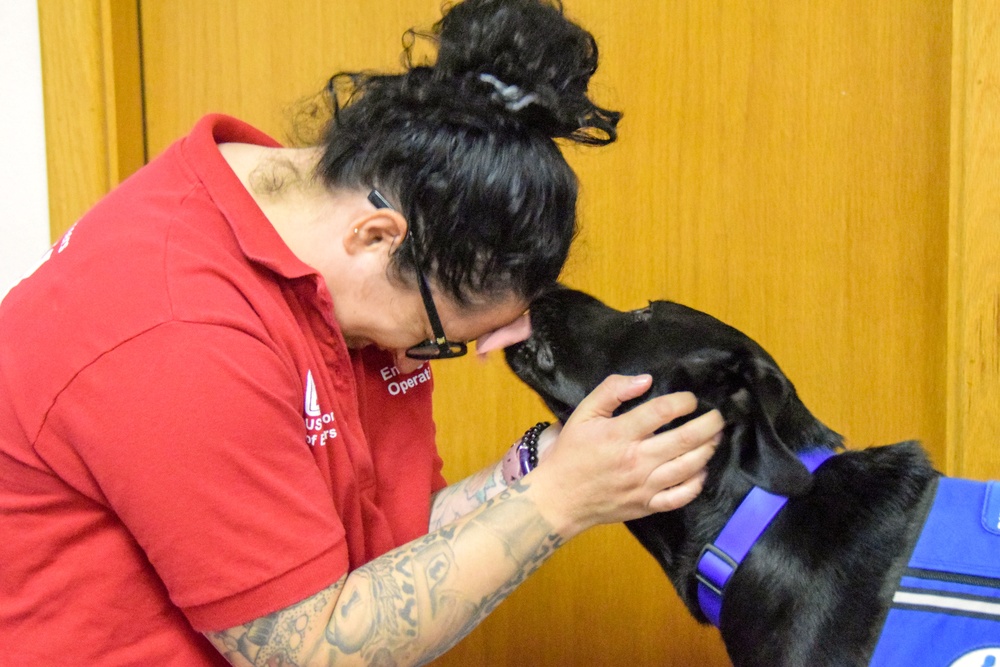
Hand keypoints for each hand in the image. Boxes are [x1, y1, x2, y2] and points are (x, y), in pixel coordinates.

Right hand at [525, 374, 722, 538]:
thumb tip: (645, 380)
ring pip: (689, 467)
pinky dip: (697, 482)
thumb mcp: (583, 414)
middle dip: (709, 424)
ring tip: (714, 437)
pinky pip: (682, 496)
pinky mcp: (648, 505)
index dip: (683, 402)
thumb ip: (611, 391)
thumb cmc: (571, 453)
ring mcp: (645, 486)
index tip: (690, 399)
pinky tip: (700, 470)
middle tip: (717, 416)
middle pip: (685, 439)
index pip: (662, 412)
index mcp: (619, 434)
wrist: (559, 499)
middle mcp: (636, 460)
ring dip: (708, 449)